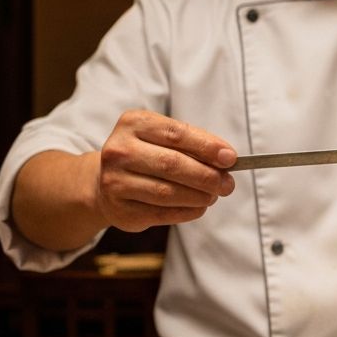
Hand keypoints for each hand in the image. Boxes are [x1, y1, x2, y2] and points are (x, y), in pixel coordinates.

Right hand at [95, 110, 236, 230]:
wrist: (105, 180)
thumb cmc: (146, 155)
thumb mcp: (164, 138)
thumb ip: (193, 145)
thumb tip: (227, 159)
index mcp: (133, 123)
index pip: (177, 134)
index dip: (207, 146)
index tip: (231, 158)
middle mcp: (119, 150)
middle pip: (172, 164)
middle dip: (207, 176)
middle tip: (228, 184)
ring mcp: (115, 181)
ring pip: (167, 192)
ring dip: (199, 196)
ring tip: (214, 196)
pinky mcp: (120, 209)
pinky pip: (162, 213)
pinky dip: (187, 211)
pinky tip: (199, 207)